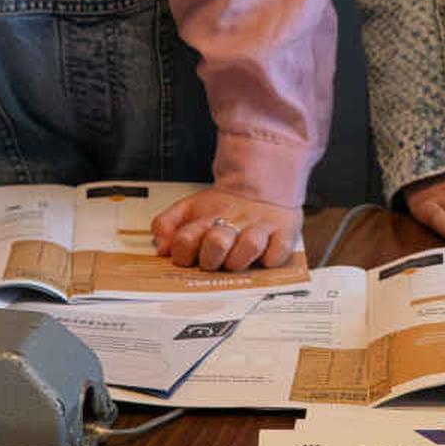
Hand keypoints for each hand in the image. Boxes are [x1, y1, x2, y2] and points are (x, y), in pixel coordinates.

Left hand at [149, 189, 301, 272]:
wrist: (262, 184)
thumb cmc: (225, 206)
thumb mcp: (190, 208)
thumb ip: (167, 224)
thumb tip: (160, 247)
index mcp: (207, 218)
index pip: (185, 239)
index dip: (182, 253)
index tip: (186, 258)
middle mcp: (233, 223)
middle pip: (217, 243)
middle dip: (211, 258)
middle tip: (213, 261)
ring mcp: (260, 228)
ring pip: (250, 245)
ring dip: (240, 259)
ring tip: (237, 261)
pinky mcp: (284, 232)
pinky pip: (280, 250)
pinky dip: (272, 258)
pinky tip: (264, 258)